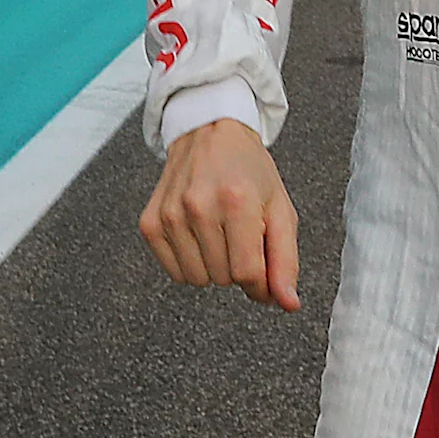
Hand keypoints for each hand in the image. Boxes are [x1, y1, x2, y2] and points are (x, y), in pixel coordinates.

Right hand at [141, 119, 300, 311]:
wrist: (209, 133)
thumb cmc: (248, 171)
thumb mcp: (280, 209)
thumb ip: (286, 260)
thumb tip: (288, 304)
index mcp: (237, 200)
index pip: (248, 273)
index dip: (261, 281)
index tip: (263, 264)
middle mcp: (199, 206)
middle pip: (224, 279)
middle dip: (237, 266)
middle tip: (240, 233)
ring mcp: (170, 214)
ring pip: (198, 280)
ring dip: (213, 266)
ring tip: (219, 233)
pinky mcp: (150, 222)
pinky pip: (174, 273)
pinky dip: (190, 262)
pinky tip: (198, 235)